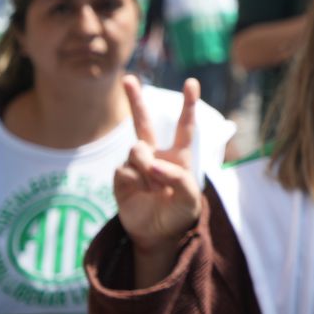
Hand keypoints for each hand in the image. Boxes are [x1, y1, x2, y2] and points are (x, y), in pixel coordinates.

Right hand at [113, 75, 202, 285]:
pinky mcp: (121, 177)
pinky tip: (139, 192)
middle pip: (143, 122)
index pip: (185, 126)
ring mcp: (136, 165)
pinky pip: (124, 170)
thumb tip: (152, 164)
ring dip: (145, 166)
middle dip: (135, 100)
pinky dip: (133, 180)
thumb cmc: (180, 214)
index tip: (191, 82)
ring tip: (153, 185)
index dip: (188, 105)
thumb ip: (178, 178)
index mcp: (179, 156)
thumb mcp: (190, 200)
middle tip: (128, 79)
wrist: (157, 234)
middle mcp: (156, 155)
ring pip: (135, 149)